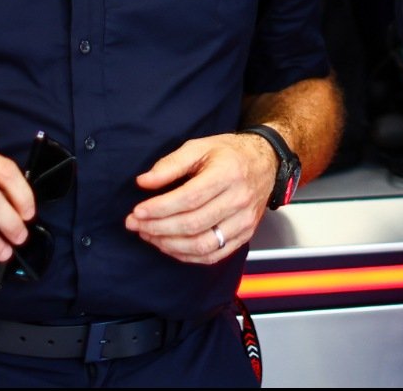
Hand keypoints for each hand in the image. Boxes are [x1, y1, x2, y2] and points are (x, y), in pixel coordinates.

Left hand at [127, 133, 276, 264]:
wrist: (266, 162)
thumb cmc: (230, 154)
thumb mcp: (199, 147)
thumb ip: (170, 164)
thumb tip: (144, 182)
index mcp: (228, 173)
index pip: (189, 198)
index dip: (159, 209)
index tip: (137, 211)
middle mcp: (239, 199)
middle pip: (193, 224)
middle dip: (157, 228)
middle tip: (135, 224)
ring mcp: (245, 220)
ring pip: (203, 244)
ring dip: (169, 245)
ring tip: (150, 235)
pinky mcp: (245, 234)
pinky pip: (214, 255)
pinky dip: (188, 256)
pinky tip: (170, 246)